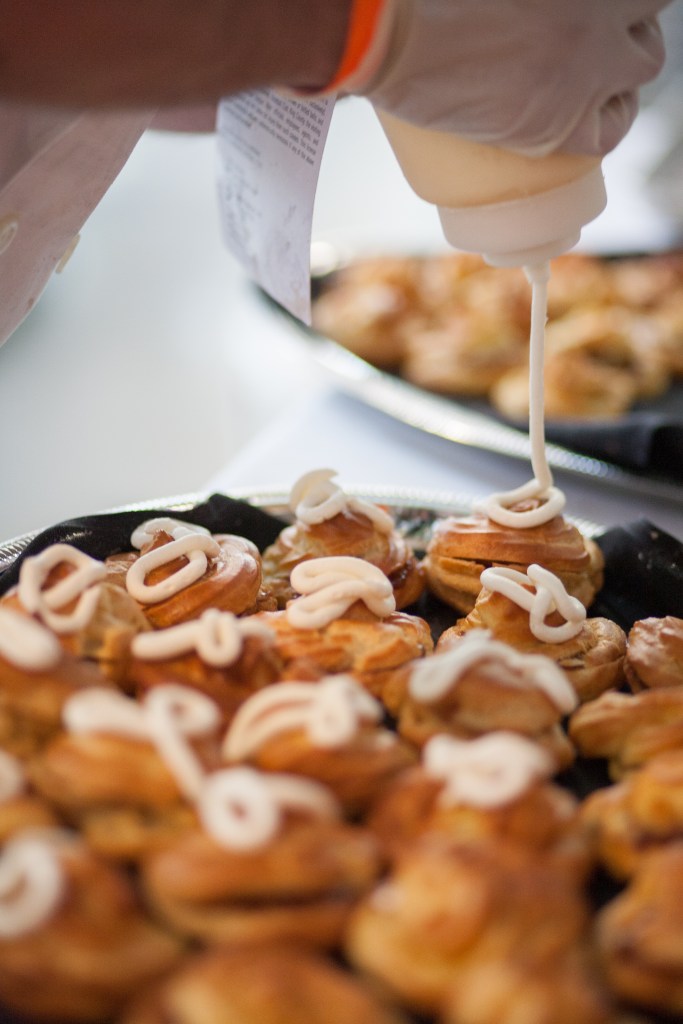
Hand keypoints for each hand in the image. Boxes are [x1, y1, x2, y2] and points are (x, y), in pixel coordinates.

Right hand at [347, 0, 668, 155]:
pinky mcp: (556, 123)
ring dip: (624, 68)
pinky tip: (588, 118)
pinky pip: (607, 133)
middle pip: (648, 22)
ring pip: (641, 69)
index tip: (609, 4)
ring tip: (594, 72)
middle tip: (595, 30)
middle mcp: (601, 18)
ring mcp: (583, 71)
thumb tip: (527, 8)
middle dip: (631, 23)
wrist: (389, 37)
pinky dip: (605, 124)